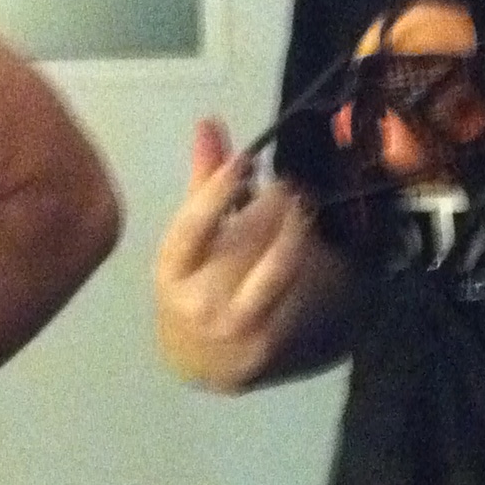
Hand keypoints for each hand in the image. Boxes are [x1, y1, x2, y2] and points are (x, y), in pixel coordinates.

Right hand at [154, 119, 334, 390]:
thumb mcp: (188, 240)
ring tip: (304, 208)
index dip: (218, 188)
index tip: (247, 159)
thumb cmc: (191, 286)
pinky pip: (295, 292)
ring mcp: (236, 326)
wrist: (197, 360)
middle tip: (290, 185)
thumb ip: (203, 182)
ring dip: (295, 231)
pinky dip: (308, 261)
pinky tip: (313, 243)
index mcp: (172, 271)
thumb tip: (210, 123)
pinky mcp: (269, 342)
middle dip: (272, 207)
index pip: (193, 225)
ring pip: (277, 269)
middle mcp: (199, 302)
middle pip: (243, 243)